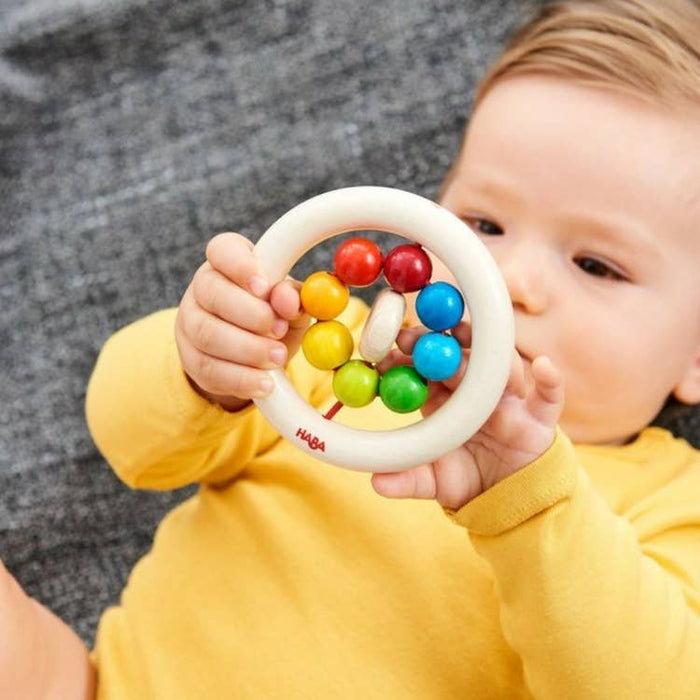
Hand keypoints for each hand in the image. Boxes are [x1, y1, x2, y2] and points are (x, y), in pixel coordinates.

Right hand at [175, 233, 308, 410]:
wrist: (253, 354)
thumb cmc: (274, 314)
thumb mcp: (290, 303)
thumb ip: (292, 297)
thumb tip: (286, 299)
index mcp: (227, 261)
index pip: (222, 250)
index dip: (240, 266)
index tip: (264, 286)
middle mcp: (202, 287)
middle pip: (212, 292)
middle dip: (249, 313)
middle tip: (280, 329)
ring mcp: (190, 323)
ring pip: (207, 333)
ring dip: (247, 349)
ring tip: (278, 358)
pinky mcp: (191, 359)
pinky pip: (209, 369)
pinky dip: (240, 379)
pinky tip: (265, 383)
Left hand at [372, 322, 563, 509]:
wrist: (506, 499)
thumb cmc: (465, 479)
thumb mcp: (432, 481)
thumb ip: (406, 479)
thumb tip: (376, 483)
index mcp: (446, 399)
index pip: (427, 368)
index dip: (408, 358)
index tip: (384, 355)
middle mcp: (476, 391)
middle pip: (461, 356)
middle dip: (437, 342)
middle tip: (412, 337)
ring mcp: (509, 400)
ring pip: (502, 366)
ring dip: (486, 352)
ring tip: (465, 340)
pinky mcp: (539, 417)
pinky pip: (550, 395)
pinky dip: (551, 380)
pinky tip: (545, 367)